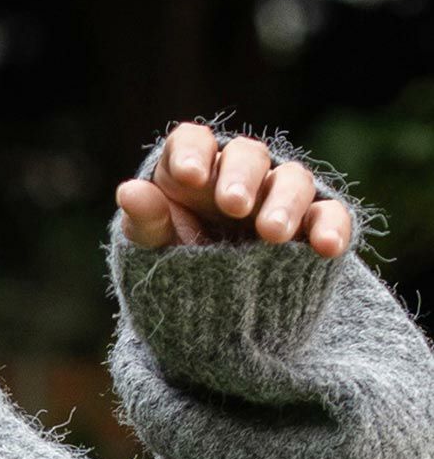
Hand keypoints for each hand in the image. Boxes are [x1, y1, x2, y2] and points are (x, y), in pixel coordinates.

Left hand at [115, 121, 353, 257]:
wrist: (210, 317)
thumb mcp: (157, 251)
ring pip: (292, 181)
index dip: (192, 152)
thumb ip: (146, 222)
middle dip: (242, 177)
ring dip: (285, 203)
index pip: (193, 142)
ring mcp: (278, 198)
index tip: (189, 176)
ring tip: (272, 234)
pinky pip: (328, 217)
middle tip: (233, 205)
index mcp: (194, 174)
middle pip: (248, 156)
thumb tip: (128, 190)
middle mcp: (239, 177)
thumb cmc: (177, 271)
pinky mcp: (310, 226)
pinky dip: (331, 228)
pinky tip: (327, 247)